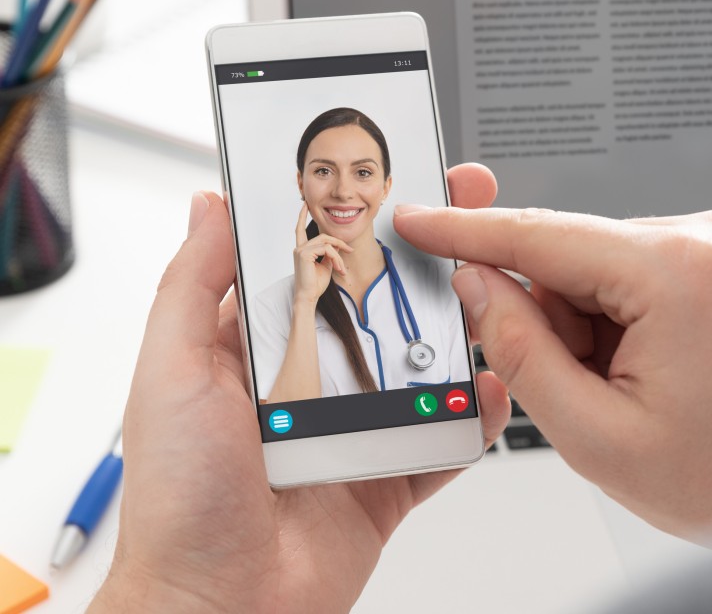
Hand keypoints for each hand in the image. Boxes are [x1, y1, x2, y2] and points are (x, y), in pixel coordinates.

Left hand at [90, 164, 508, 612]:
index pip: (315, 267)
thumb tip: (209, 204)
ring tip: (490, 305)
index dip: (355, 227)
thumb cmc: (179, 500)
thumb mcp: (173, 372)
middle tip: (468, 231)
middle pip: (382, 311)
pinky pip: (445, 440)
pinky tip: (488, 394)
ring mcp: (357, 428)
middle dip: (427, 269)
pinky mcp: (389, 474)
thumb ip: (194, 285)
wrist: (219, 607)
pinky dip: (473, 420)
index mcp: (260, 348)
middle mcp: (312, 381)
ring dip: (460, 338)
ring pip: (423, 369)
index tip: (397, 188)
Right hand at [292, 202, 352, 306]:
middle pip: (324, 237)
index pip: (300, 229)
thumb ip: (328, 254)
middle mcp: (299, 248)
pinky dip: (335, 258)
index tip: (305, 205)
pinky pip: (326, 250)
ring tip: (342, 269)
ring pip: (327, 244)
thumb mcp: (325, 266)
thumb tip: (336, 246)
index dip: (302, 216)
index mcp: (302, 249)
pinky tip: (338, 268)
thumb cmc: (315, 284)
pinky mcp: (304, 254)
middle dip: (339, 242)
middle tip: (350, 250)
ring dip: (338, 255)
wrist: (309, 297)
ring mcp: (300, 250)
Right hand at [395, 205, 711, 544]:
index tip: (420, 220)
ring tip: (638, 388)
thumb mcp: (597, 436)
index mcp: (678, 273)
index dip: (466, 232)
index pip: (541, 236)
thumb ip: (521, 352)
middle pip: (574, 256)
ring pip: (606, 264)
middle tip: (587, 388)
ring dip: (594, 323)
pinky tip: (655, 367)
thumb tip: (479, 286)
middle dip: (555, 318)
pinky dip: (625, 314)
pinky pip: (644, 267)